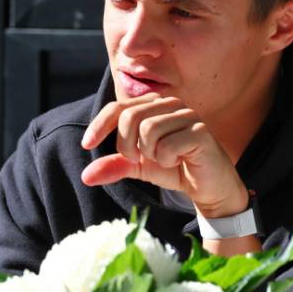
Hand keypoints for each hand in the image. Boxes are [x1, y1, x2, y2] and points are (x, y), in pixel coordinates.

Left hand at [80, 94, 248, 217]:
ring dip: (150, 153)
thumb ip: (114, 166)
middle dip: (127, 145)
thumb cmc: (174, 168)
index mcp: (154, 105)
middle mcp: (171, 104)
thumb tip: (85, 176)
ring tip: (163, 159)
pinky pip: (167, 145)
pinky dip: (166, 159)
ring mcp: (188, 115)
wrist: (206, 186)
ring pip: (148, 129)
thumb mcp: (138, 166)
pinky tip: (179, 161)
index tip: (87, 144)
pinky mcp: (200, 131)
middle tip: (139, 159)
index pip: (119, 107)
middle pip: (130, 117)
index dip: (100, 125)